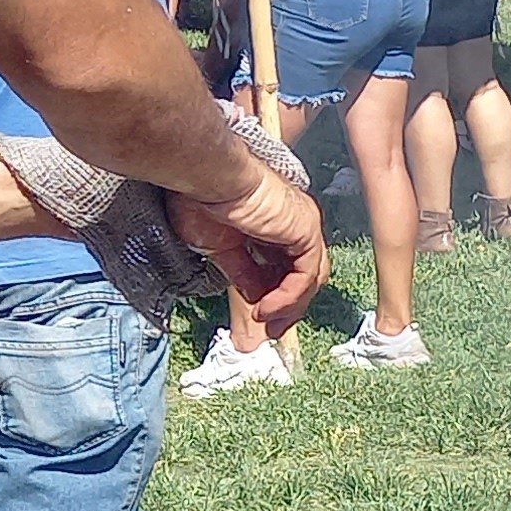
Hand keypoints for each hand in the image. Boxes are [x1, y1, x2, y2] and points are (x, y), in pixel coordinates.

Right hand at [171, 161, 326, 332]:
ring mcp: (302, 225)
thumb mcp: (219, 248)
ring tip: (268, 324)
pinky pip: (305, 275)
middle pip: (303, 275)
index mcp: (271, 224)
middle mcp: (292, 223)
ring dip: (290, 307)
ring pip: (309, 278)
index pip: (285, 268)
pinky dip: (288, 297)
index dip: (275, 296)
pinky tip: (267, 309)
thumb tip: (254, 296)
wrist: (206, 177)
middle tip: (272, 332)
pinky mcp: (306, 230)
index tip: (262, 320)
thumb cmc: (202, 199)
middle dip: (289, 307)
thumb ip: (242, 272)